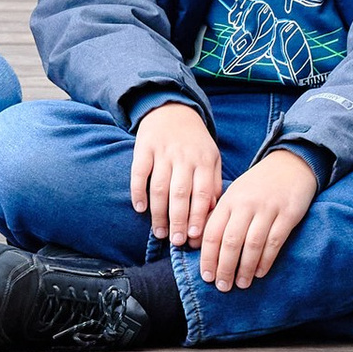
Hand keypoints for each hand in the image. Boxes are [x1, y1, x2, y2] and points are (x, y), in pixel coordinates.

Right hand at [130, 100, 223, 247]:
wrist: (172, 109)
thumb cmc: (195, 142)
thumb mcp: (212, 158)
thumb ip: (214, 183)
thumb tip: (213, 213)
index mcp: (204, 161)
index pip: (203, 194)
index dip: (198, 217)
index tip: (195, 237)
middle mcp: (184, 157)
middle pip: (180, 194)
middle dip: (179, 220)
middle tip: (176, 241)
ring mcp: (163, 152)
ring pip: (159, 187)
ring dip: (158, 212)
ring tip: (159, 232)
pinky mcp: (144, 148)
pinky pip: (139, 173)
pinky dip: (138, 191)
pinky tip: (140, 208)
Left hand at [195, 149, 319, 293]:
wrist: (291, 164)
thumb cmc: (258, 185)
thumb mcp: (235, 195)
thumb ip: (219, 216)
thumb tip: (198, 243)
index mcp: (228, 200)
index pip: (212, 231)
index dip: (207, 256)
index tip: (205, 276)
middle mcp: (245, 204)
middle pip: (230, 241)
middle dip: (224, 267)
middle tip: (222, 286)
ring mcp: (267, 209)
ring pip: (252, 244)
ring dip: (245, 268)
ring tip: (241, 284)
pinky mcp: (288, 214)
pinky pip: (274, 241)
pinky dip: (265, 260)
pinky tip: (260, 273)